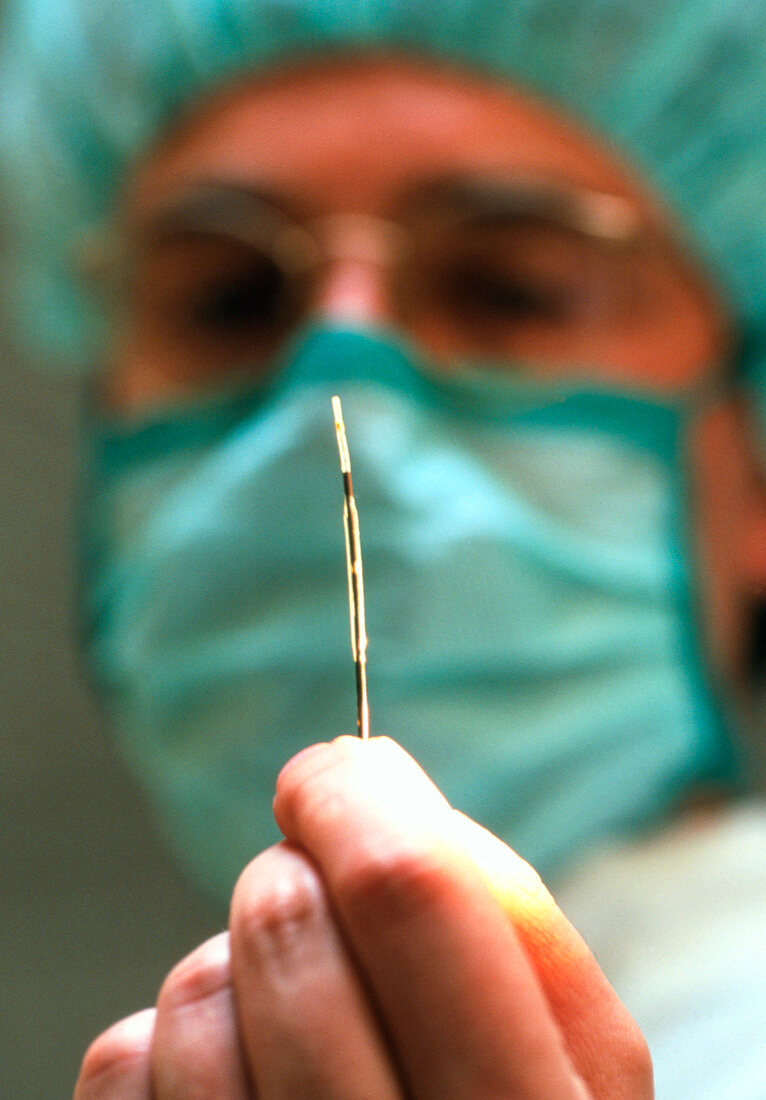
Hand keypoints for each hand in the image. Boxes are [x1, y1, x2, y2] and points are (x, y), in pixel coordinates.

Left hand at [74, 736, 652, 1097]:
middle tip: (309, 881)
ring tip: (283, 1015)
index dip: (354, 801)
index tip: (330, 774)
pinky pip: (123, 1067)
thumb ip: (495, 908)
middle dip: (289, 867)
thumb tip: (367, 766)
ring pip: (195, 992)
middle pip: (289, 924)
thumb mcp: (560, 1053)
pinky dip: (162, 1047)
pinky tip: (227, 1085)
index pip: (414, 891)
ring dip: (230, 969)